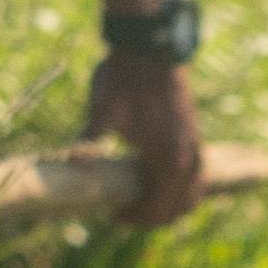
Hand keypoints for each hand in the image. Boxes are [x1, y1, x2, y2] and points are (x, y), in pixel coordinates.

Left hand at [85, 44, 208, 230]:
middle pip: (178, 208)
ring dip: (169, 206)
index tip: (111, 216)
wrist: (149, 49)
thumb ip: (90, 139)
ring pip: (192, 194)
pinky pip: (196, 177)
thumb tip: (71, 162)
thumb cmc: (123, 79)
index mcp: (169, 159)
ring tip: (138, 203)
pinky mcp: (195, 137)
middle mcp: (189, 158)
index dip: (135, 219)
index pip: (158, 209)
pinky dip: (180, 190)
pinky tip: (156, 184)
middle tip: (122, 214)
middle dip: (152, 218)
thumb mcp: (102, 110)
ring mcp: (196, 148)